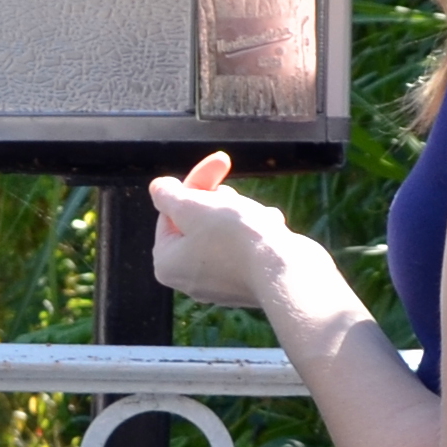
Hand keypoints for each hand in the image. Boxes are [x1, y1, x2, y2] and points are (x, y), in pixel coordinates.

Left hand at [146, 150, 313, 312]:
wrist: (288, 274)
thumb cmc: (237, 239)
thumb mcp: (193, 207)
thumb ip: (170, 195)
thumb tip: (158, 188)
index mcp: (168, 264)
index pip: (172, 212)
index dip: (196, 184)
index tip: (220, 163)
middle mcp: (190, 279)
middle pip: (198, 222)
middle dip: (221, 202)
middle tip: (236, 197)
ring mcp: (222, 283)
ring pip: (226, 231)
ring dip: (244, 214)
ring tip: (259, 218)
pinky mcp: (250, 282)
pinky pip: (248, 247)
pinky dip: (260, 232)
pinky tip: (272, 229)